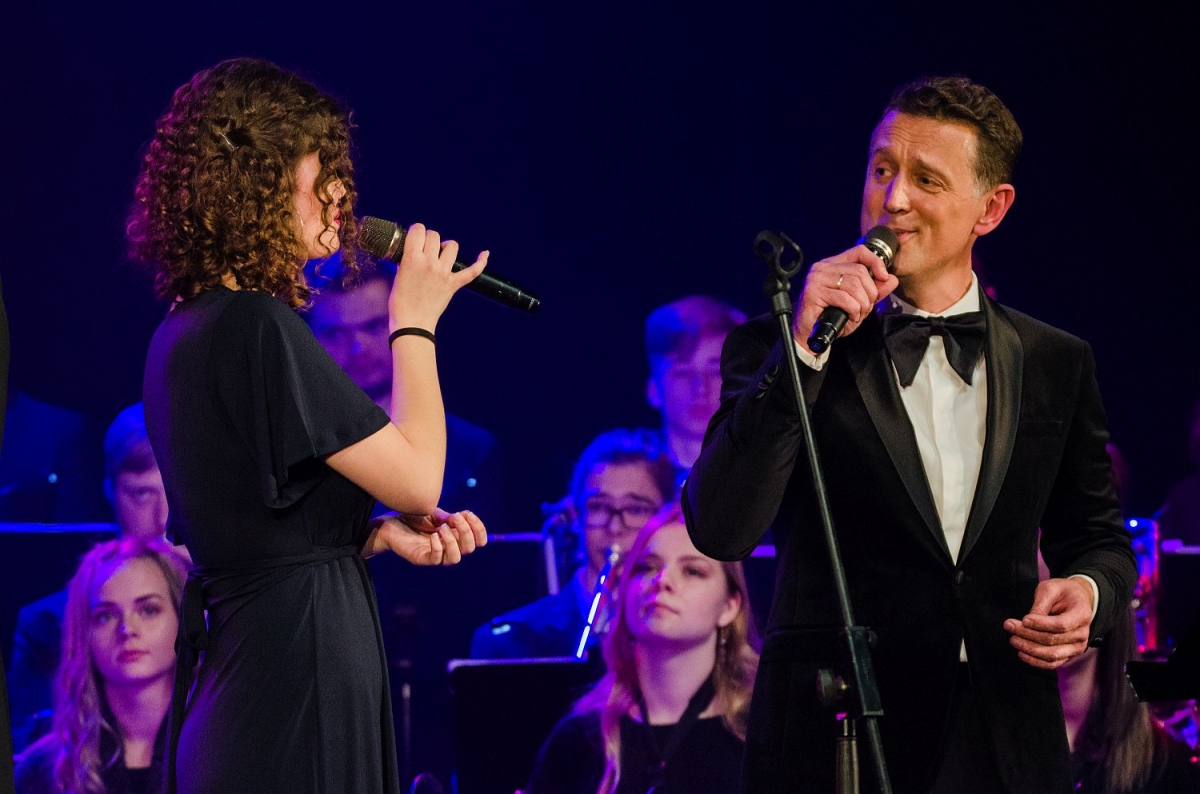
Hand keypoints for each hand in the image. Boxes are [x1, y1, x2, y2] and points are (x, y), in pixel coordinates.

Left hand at [365, 508, 486, 565]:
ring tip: (442, 528)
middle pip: (470, 548)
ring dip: (453, 541)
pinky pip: (436, 559)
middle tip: (456, 517)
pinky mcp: (421, 559)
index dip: (478, 529)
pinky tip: (432, 536)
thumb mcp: (434, 514)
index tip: (468, 513)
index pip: (478, 540)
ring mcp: (435, 555)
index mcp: (455, 537)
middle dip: (466, 531)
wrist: (389, 525)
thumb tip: (461, 519)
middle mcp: (448, 548)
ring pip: (455, 558)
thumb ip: (448, 518)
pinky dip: (438, 547)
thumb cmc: (412, 519)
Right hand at [388, 223, 488, 331]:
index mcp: (412, 258)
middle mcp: (429, 262)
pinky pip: (473, 271)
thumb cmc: (400, 302)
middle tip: (425, 248)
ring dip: (446, 247)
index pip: (418, 230)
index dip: (417, 231)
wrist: (412, 324)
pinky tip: (485, 254)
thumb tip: (412, 252)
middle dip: (429, 239)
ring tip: (441, 253)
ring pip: (452, 246)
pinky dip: (480, 262)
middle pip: (434, 235)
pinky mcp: (454, 284)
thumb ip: (406, 261)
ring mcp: (443, 273)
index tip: (415, 236)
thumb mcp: (397, 275)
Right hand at [792, 243, 897, 354]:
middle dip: (870, 292)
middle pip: (859, 271)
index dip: (875, 262)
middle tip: (866, 307)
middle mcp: (822, 268)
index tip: (883, 276)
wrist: (810, 336)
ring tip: (858, 314)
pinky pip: (844, 298)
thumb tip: (892, 279)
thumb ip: (875, 291)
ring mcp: (816, 279)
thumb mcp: (859, 303)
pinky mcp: (813, 292)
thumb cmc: (831, 318)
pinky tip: (851, 316)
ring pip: (854, 284)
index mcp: (833, 265)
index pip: (859, 251)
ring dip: (862, 303)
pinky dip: (853, 310)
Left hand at [1003, 577, 1093, 669]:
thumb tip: (1027, 622)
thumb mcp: (1051, 589)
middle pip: (1053, 640)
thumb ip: (1041, 605)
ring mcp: (1076, 647)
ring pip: (1052, 655)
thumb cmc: (1063, 592)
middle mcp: (1082, 634)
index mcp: (1081, 615)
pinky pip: (1052, 663)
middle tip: (1009, 626)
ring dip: (1029, 649)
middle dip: (1027, 635)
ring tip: (1013, 639)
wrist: (1077, 600)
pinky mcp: (1068, 654)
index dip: (1040, 624)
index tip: (1024, 619)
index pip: (1061, 625)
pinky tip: (1022, 653)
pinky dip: (1036, 661)